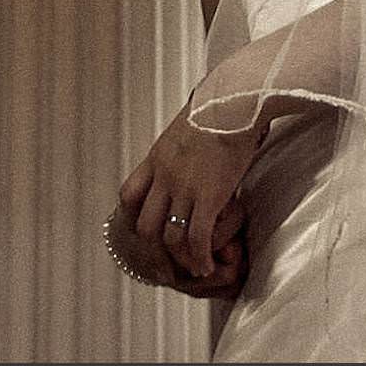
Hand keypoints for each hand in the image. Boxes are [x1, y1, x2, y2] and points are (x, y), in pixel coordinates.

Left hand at [117, 99, 263, 293]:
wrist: (236, 99)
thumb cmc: (219, 108)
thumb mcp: (187, 128)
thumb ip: (180, 150)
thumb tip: (188, 152)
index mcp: (157, 158)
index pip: (128, 195)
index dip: (134, 218)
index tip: (150, 230)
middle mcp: (165, 175)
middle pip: (145, 225)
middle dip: (157, 247)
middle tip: (172, 258)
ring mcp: (184, 187)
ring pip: (170, 238)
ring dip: (182, 259)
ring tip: (195, 266)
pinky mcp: (208, 196)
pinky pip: (197, 238)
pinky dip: (200, 257)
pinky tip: (208, 264)